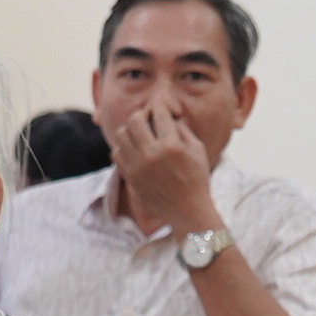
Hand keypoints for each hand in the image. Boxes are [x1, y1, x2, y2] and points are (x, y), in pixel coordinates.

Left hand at [107, 97, 216, 229]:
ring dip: (131, 131)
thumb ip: (184, 130)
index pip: (159, 113)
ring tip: (141, 136)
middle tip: (149, 119)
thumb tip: (171, 115)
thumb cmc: (197, 179)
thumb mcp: (198, 151)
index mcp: (172, 146)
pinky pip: (117, 153)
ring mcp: (138, 166)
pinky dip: (124, 148)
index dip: (159, 104)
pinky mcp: (130, 177)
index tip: (160, 104)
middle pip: (135, 120)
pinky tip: (136, 151)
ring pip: (122, 134)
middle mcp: (152, 154)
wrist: (188, 212)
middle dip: (143, 115)